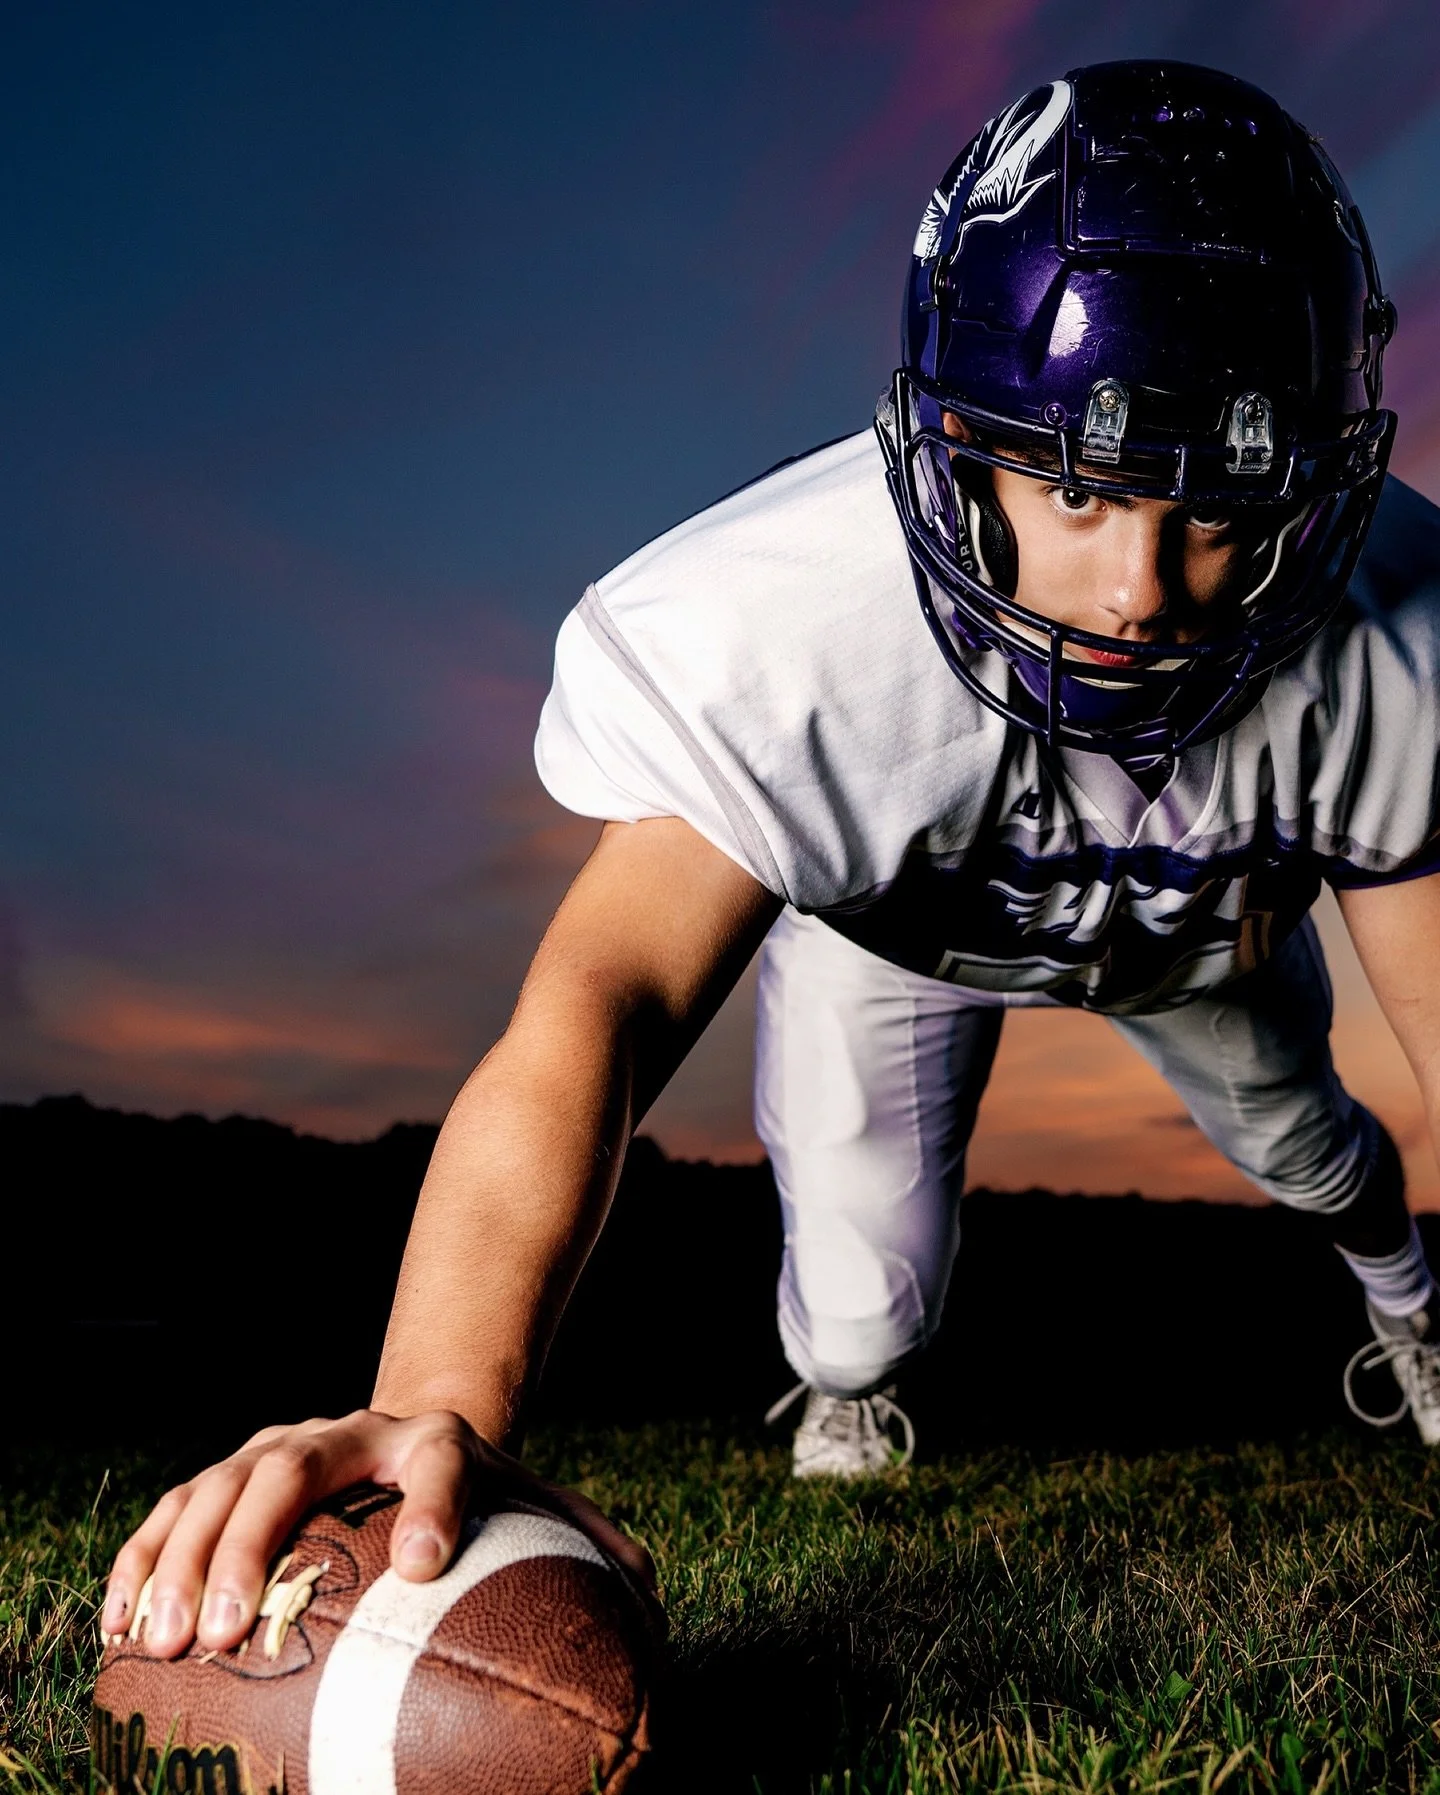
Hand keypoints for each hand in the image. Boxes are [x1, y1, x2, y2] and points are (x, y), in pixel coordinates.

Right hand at [100, 1409, 656, 1658]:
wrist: (416, 1427)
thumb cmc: (480, 1490)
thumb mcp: (535, 1504)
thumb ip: (587, 1539)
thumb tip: (650, 1593)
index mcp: (437, 1440)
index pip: (442, 1461)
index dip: (432, 1505)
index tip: (421, 1565)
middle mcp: (353, 1432)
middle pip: (296, 1468)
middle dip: (255, 1542)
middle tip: (230, 1629)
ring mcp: (284, 1442)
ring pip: (221, 1483)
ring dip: (181, 1559)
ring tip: (162, 1643)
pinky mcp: (235, 1468)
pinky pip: (176, 1506)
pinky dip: (143, 1558)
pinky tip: (121, 1628)